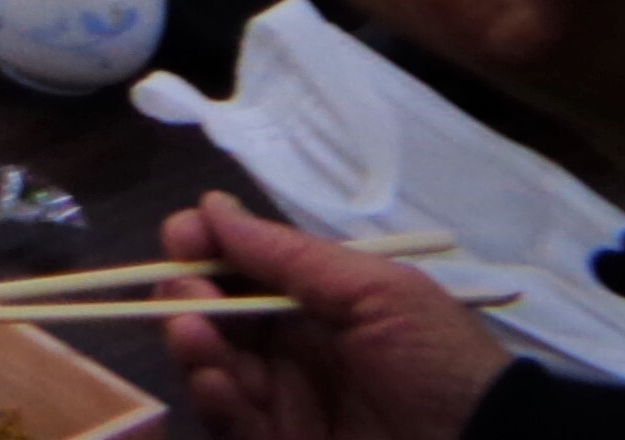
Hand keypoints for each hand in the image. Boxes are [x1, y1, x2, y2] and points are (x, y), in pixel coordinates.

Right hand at [164, 195, 511, 439]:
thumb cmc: (443, 365)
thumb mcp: (381, 294)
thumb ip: (290, 255)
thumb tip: (213, 206)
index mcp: (319, 303)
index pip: (243, 266)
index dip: (206, 247)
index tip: (182, 237)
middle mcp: (294, 348)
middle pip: (214, 312)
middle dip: (187, 293)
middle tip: (190, 293)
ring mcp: (285, 401)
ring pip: (209, 364)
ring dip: (191, 343)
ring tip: (195, 335)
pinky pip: (228, 422)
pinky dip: (211, 398)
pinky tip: (217, 382)